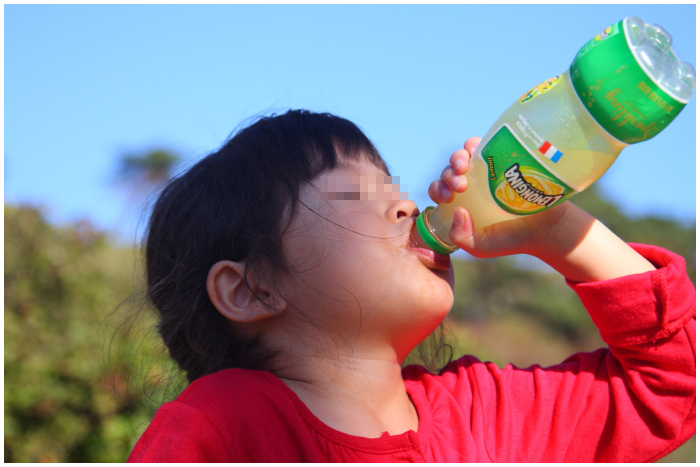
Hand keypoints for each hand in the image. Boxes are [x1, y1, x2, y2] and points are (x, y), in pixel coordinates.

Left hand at [428, 137, 568, 258]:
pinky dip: (475, 144)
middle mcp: (469, 184)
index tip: (448, 198)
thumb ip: (462, 237)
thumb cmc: (511, 239)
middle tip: (460, 186)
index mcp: (459, 202)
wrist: (547, 228)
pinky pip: (485, 145)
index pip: (439, 190)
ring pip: (463, 156)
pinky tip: (476, 151)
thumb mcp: (481, 246)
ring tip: (464, 167)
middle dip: (448, 175)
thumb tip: (457, 211)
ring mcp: (486, 170)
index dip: (438, 190)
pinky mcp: (503, 158)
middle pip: (449, 171)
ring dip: (458, 158)